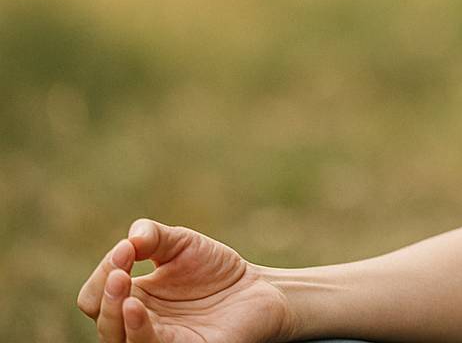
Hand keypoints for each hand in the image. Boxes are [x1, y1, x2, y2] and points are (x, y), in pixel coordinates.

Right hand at [77, 219, 292, 342]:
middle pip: (102, 319)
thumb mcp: (181, 243)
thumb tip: (130, 238)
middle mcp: (139, 325)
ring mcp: (159, 340)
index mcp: (131, 299)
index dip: (104, 271)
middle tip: (119, 270)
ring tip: (121, 282)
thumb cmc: (214, 269)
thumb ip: (153, 236)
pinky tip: (135, 308)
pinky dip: (138, 330)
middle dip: (105, 293)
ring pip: (118, 339)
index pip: (95, 295)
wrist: (258, 288)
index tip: (128, 248)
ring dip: (114, 312)